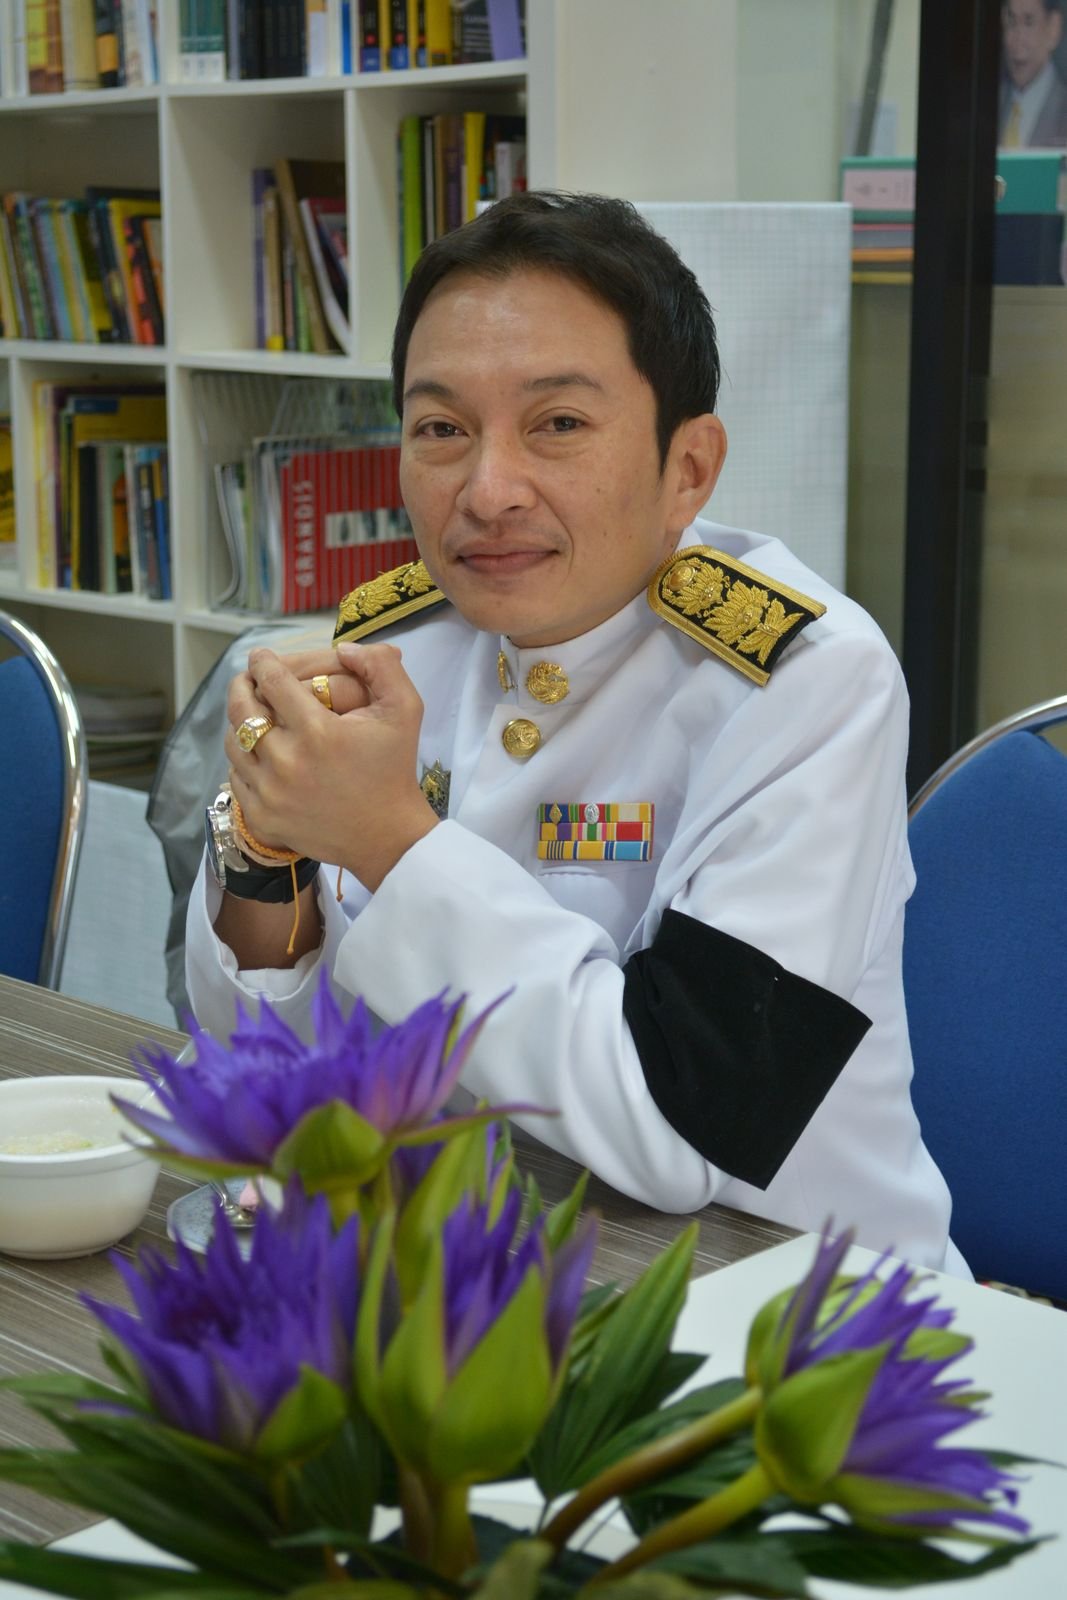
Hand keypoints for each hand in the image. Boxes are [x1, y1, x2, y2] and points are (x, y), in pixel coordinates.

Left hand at [225, 642, 438, 890]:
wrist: (387, 836)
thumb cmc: (395, 769)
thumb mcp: (405, 710)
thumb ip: (381, 667)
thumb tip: (344, 647)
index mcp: (318, 732)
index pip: (272, 682)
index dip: (263, 662)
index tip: (261, 656)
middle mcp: (286, 762)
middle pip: (242, 709)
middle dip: (241, 686)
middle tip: (247, 679)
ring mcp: (270, 793)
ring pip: (233, 743)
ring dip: (238, 723)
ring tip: (250, 714)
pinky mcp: (262, 818)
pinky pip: (236, 777)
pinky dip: (243, 760)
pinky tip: (257, 751)